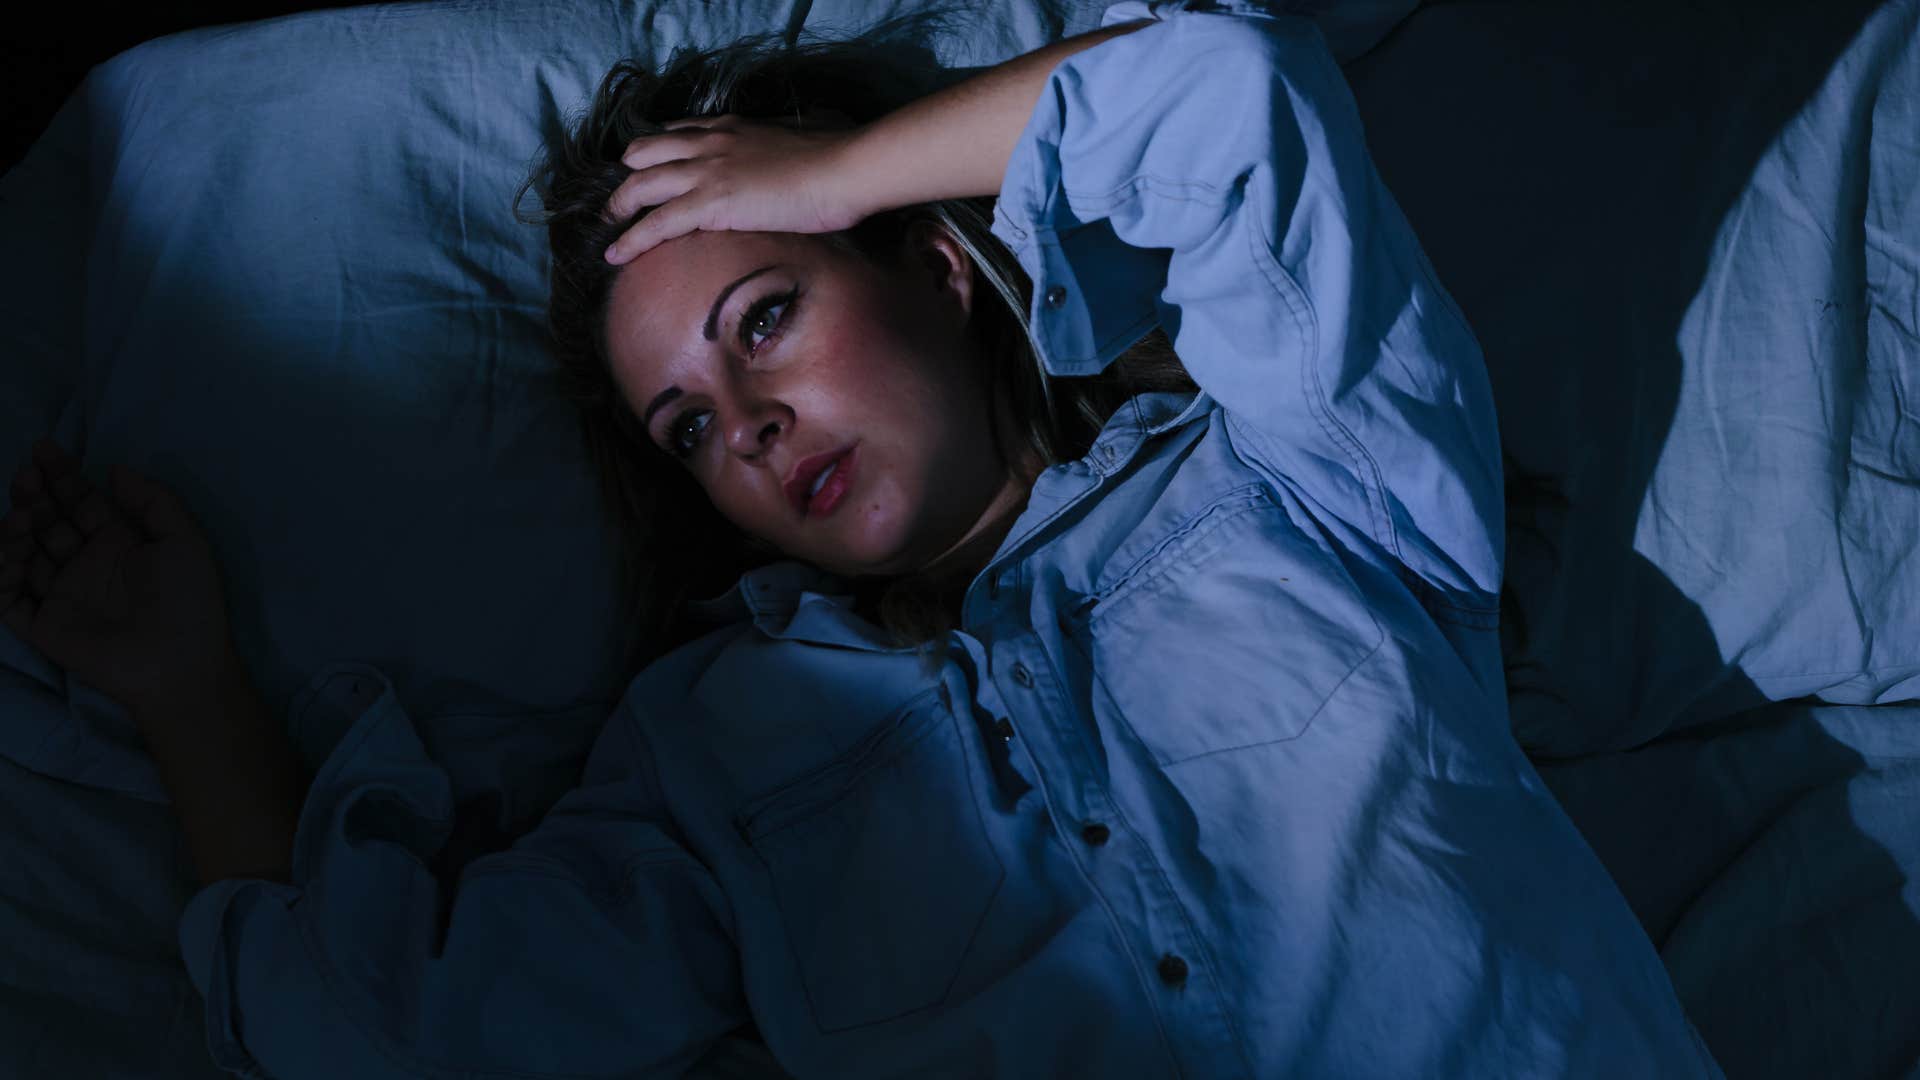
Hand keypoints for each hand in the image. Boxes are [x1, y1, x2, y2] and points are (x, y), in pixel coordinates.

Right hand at [0, 439, 240, 712]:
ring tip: (22, 517)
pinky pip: (8, 598)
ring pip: (23, 554)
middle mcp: (86, 564)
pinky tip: (6, 553)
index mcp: (119, 542)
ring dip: (14, 530)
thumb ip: (153, 500)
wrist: (182, 664)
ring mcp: (63, 594)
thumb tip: (115, 469)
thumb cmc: (190, 601)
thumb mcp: (185, 540)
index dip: (62, 476)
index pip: (80, 501)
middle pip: (47, 521)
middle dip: (34, 495)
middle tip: (27, 477)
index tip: (45, 449)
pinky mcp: (44, 626)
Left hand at [603, 108, 869, 264]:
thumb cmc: (836, 159)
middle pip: (646, 152)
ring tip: (608, 227)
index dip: (658, 150)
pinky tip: (615, 254)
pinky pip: (655, 222)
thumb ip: (788, 148)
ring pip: (641, 185)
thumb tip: (802, 158)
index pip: (679, 131)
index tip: (649, 166)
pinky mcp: (709, 204)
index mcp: (732, 127)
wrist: (842, 170)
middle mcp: (710, 142)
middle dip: (628, 175)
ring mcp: (706, 171)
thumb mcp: (804, 141)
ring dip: (619, 207)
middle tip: (621, 200)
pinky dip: (630, 239)